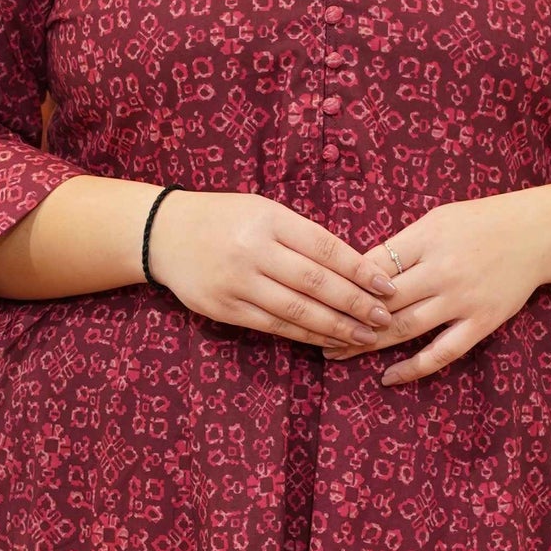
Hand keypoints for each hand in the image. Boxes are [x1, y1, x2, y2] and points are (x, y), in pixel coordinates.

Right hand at [148, 190, 399, 349]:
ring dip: (336, 327)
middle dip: (355, 304)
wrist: (164, 233)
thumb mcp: (263, 211)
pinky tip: (329, 339)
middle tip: (384, 318)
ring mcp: (237, 283)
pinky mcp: (225, 309)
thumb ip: (302, 235)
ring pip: (297, 311)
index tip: (386, 286)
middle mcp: (253, 251)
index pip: (325, 248)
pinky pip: (274, 326)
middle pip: (316, 283)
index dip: (359, 270)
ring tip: (365, 336)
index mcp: (269, 220)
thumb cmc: (224, 218)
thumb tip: (353, 266)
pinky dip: (305, 335)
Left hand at [322, 191, 548, 381]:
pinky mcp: (482, 322)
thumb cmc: (479, 223)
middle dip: (343, 318)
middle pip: (381, 302)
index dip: (342, 285)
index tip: (317, 298)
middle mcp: (442, 270)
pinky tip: (388, 377)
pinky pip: (443, 351)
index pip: (372, 266)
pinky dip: (414, 367)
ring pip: (405, 328)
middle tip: (314, 333)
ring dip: (367, 344)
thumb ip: (402, 245)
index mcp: (426, 238)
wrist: (537, 233)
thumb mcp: (437, 220)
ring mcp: (462, 299)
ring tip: (337, 353)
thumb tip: (359, 270)